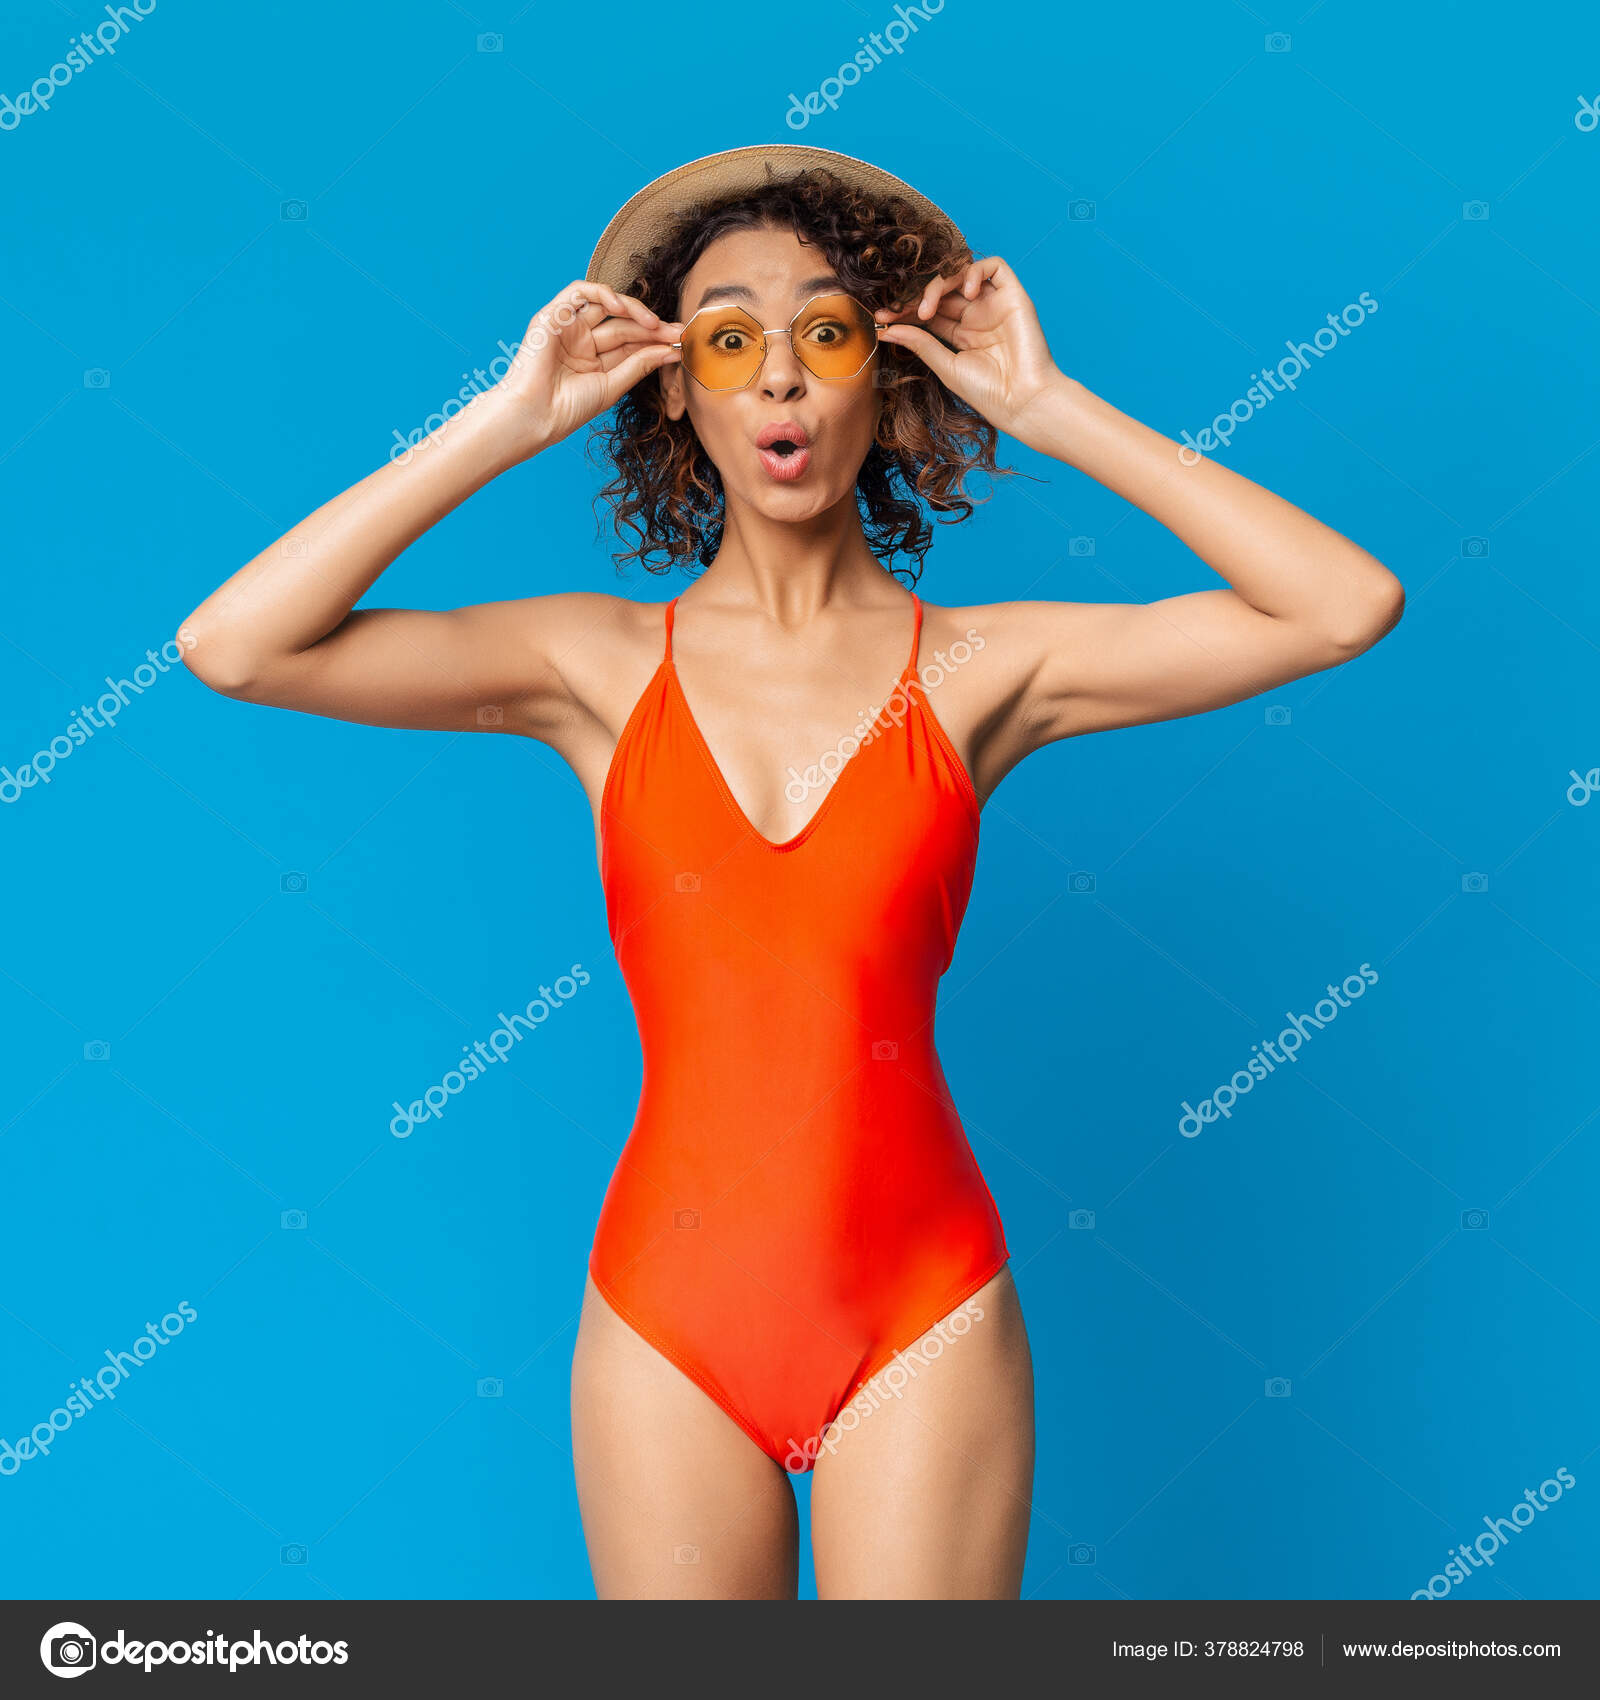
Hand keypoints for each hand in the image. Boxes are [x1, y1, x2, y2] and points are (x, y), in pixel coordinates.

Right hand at [494, 280, 680, 458]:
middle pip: (623, 325)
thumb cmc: (568, 409)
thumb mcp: (613, 385)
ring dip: (632, 309)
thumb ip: (640, 364)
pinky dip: (602, 293)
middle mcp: (582, 341)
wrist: (536, 415)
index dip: (655, 341)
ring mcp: (568, 327)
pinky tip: (621, 306)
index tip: (679, 343)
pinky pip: (580, 292)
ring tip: (653, 323)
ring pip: (605, 305)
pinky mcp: (553, 315)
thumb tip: (671, 349)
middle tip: (676, 331)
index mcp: (594, 361)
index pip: (631, 343)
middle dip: (651, 327)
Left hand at [874, 257, 1061, 440]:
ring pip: (961, 274)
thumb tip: (887, 330)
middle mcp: (977, 315)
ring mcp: (994, 304)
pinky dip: (974, 271)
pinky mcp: (1013, 296)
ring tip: (927, 309)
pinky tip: (965, 294)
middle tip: (895, 309)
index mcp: (961, 334)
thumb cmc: (988, 392)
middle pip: (941, 291)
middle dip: (914, 296)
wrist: (1023, 401)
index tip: (882, 318)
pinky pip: (994, 266)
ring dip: (938, 285)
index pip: (928, 311)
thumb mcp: (946, 366)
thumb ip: (920, 343)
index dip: (905, 310)